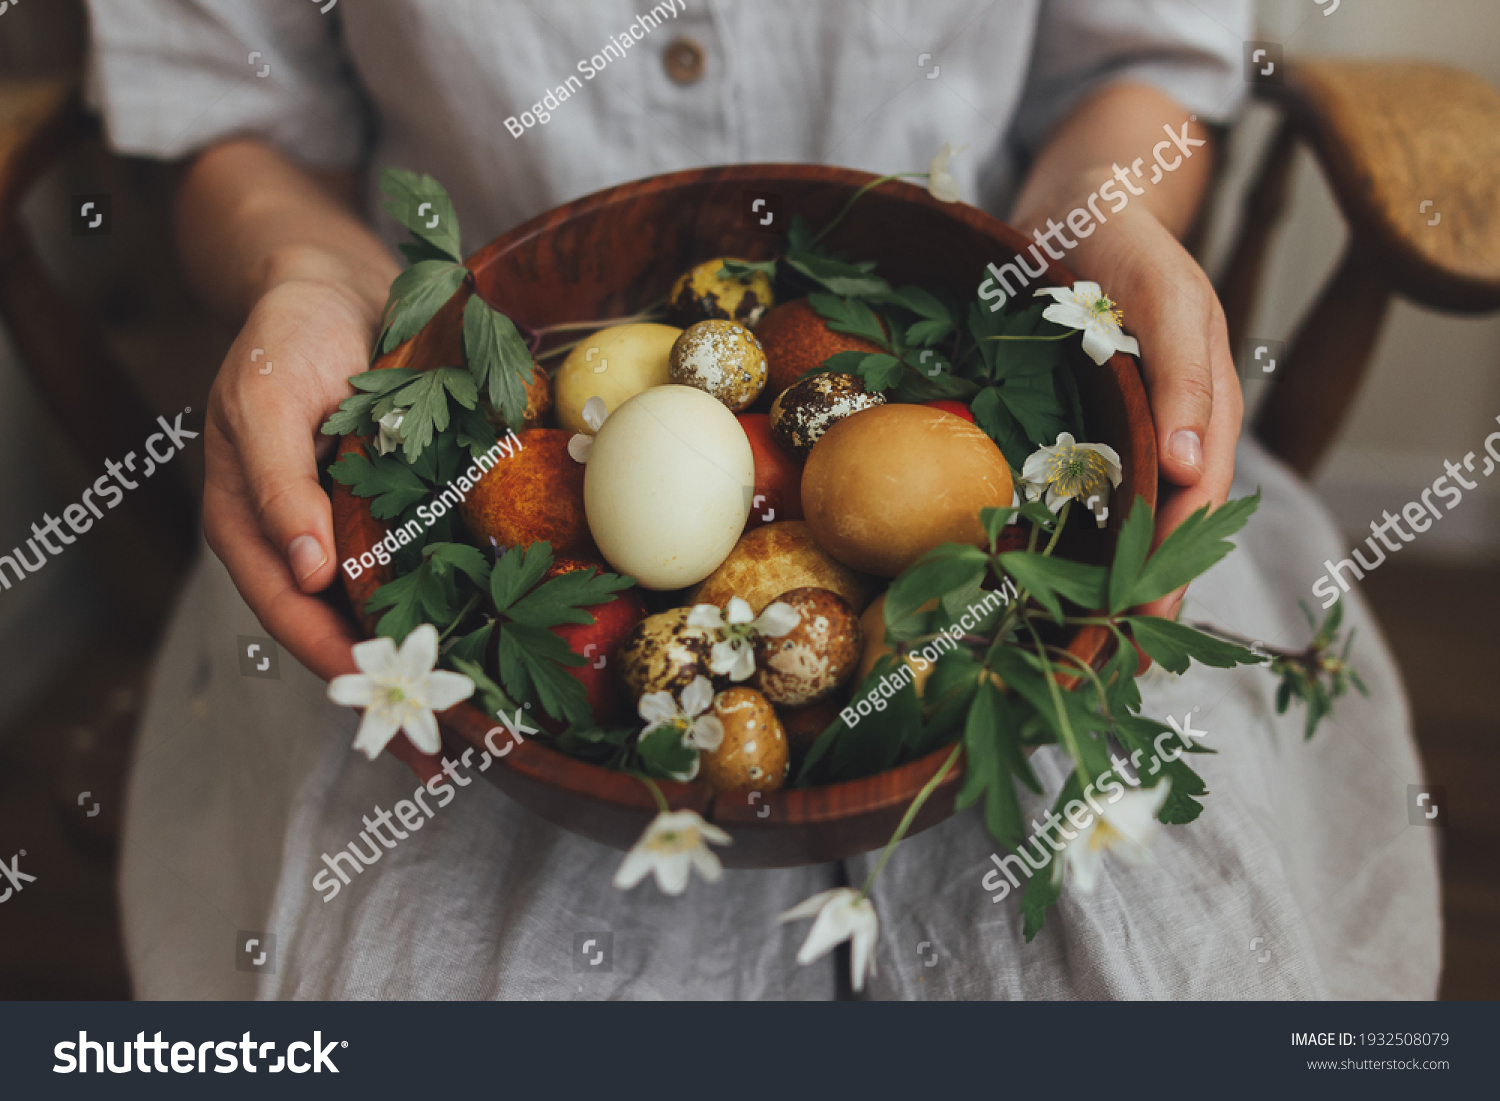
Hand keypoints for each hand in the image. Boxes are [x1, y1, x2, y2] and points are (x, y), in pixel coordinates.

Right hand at [202, 276, 444, 781]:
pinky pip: (434, 563)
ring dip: (437, 656)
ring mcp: (359, 528)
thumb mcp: (267, 399)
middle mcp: (309, 541)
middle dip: (396, 684)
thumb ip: (276, 484)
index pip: (292, 614)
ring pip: (396, 607)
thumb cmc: (287, 335)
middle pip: (346, 629)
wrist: (335, 284)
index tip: (387, 702)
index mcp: (256, 528)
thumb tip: (306, 573)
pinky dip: (465, 600)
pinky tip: (511, 632)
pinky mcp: (406, 507)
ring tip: (488, 713)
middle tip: (451, 741)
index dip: (335, 663)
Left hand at [1059, 202, 1243, 621]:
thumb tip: (1191, 470)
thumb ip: (1186, 371)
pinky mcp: (1088, 422)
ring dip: (1117, 576)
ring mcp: (1132, 426)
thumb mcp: (1164, 292)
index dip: (1174, 561)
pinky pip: (1091, 491)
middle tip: (1121, 662)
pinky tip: (1056, 576)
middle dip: (1149, 590)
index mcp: (1204, 403)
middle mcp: (1173, 424)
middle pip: (1171, 523)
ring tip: (1094, 641)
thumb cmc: (1123, 240)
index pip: (1196, 501)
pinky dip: (1083, 537)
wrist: (1077, 204)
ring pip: (1133, 516)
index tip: (1145, 621)